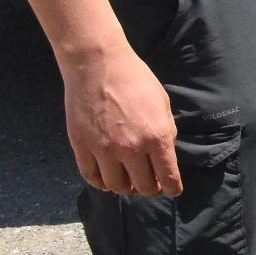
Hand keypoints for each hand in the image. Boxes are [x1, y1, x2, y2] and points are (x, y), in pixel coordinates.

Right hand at [61, 39, 180, 196]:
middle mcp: (131, 148)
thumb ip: (165, 132)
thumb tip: (164, 154)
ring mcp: (104, 149)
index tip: (173, 189)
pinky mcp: (82, 146)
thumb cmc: (135, 79)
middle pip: (143, 187)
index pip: (168, 177)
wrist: (98, 65)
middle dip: (151, 188)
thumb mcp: (162, 104)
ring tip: (129, 181)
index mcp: (157, 137)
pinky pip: (92, 177)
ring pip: (116, 186)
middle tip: (151, 184)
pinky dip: (101, 183)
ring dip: (126, 188)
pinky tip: (107, 178)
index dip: (172, 187)